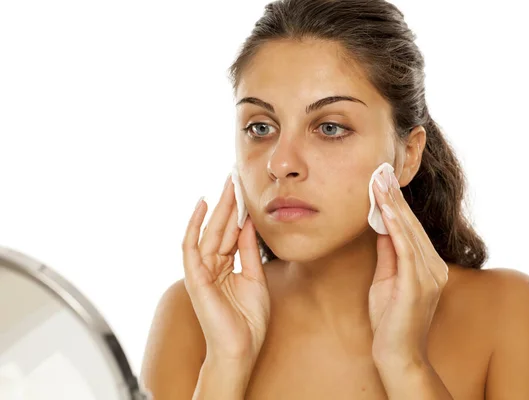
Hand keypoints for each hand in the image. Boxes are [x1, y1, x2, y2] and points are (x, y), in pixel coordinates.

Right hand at [182, 174, 269, 366]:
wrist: (241, 347)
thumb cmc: (248, 319)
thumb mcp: (255, 277)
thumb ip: (249, 250)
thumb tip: (249, 223)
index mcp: (226, 266)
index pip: (231, 232)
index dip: (238, 210)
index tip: (244, 189)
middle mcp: (211, 265)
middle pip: (220, 227)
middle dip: (228, 202)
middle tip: (234, 177)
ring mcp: (201, 270)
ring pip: (209, 231)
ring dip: (217, 207)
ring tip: (226, 184)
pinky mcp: (195, 277)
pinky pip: (191, 246)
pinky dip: (195, 225)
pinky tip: (202, 205)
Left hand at [368, 168, 448, 367]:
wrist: (397, 354)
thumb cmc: (389, 320)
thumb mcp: (386, 280)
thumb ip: (388, 254)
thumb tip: (381, 226)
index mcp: (428, 266)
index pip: (410, 227)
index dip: (396, 203)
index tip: (383, 180)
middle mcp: (434, 267)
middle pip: (411, 224)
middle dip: (394, 197)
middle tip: (380, 171)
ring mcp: (430, 276)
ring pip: (409, 232)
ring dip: (393, 205)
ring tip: (379, 182)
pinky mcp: (419, 285)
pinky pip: (406, 249)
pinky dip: (396, 227)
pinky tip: (386, 210)